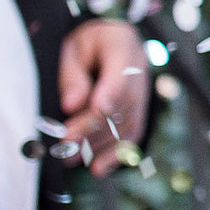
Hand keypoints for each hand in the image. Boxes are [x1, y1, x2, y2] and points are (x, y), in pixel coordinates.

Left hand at [57, 18, 149, 174]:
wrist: (98, 41)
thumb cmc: (79, 44)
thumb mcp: (69, 49)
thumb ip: (71, 75)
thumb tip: (72, 105)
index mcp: (123, 43)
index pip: (123, 73)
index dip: (112, 93)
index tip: (96, 110)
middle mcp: (140, 67)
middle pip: (124, 103)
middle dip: (94, 126)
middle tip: (66, 142)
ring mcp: (143, 89)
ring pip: (129, 122)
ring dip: (101, 144)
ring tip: (71, 158)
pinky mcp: (139, 109)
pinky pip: (133, 133)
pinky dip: (117, 153)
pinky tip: (98, 168)